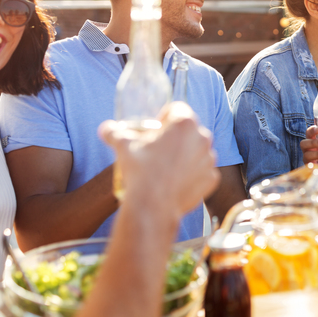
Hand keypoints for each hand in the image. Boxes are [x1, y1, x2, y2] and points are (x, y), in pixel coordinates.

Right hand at [99, 102, 218, 222]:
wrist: (151, 207)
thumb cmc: (139, 172)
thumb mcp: (123, 146)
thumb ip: (114, 132)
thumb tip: (105, 128)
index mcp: (184, 123)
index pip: (177, 109)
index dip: (164, 117)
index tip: (155, 130)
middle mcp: (202, 137)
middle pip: (189, 130)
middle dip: (176, 136)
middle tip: (158, 149)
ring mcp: (209, 159)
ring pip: (197, 150)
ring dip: (185, 154)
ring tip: (166, 167)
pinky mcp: (211, 178)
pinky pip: (202, 171)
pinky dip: (192, 174)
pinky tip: (176, 181)